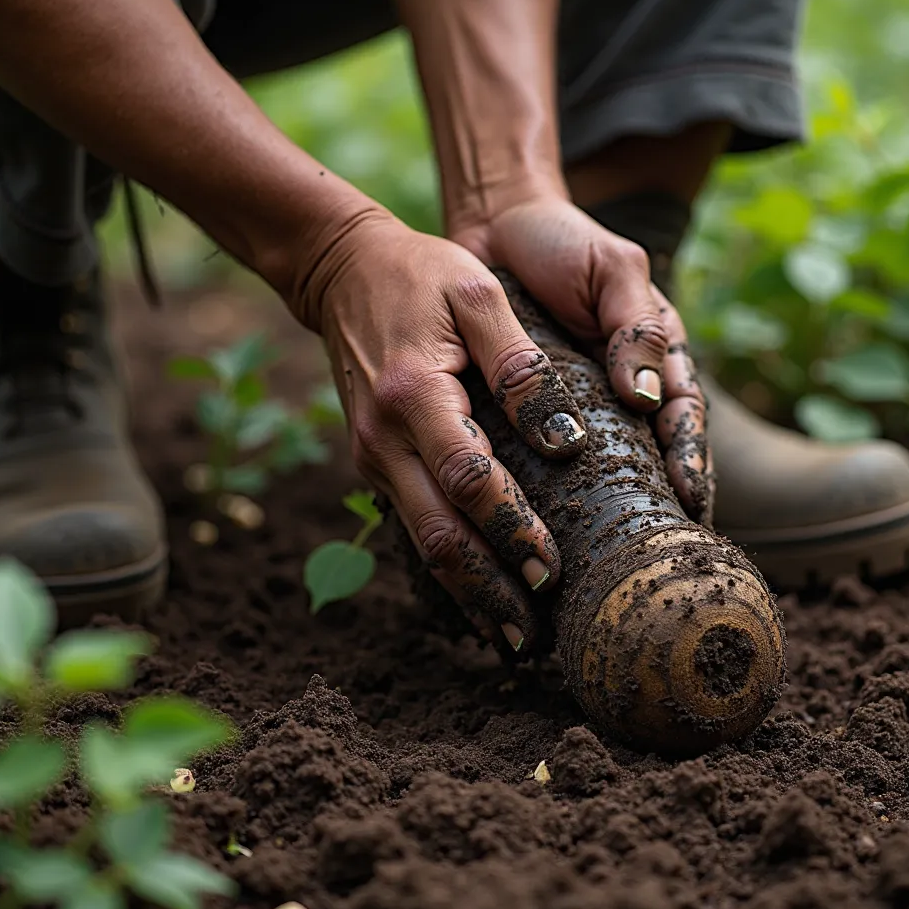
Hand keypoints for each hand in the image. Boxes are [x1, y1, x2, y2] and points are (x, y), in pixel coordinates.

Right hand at [305, 209, 587, 652]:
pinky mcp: (374, 461)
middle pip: (437, 534)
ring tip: (509, 637)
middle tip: (533, 636)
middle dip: (488, 588)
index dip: (510, 529)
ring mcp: (372, 456)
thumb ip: (521, 366)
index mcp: (414, 396)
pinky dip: (443, 566)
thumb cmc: (422, 277)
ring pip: (420, 541)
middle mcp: (383, 439)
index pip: (468, 480)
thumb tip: (565, 443)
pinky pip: (410, 525)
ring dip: (465, 592)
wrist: (343, 271)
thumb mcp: (478, 296)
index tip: (552, 569)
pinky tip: (474, 595)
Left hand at [452, 194, 712, 525]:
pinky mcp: (529, 415)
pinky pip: (544, 460)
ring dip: (608, 509)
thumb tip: (645, 397)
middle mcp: (620, 391)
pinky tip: (546, 526)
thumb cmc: (564, 244)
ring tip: (605, 556)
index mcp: (653, 358)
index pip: (682, 419)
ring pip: (601, 468)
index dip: (691, 460)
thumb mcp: (613, 271)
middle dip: (660, 503)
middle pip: (652, 457)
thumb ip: (635, 325)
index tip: (692, 499)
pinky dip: (550, 493)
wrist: (496, 229)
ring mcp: (576, 407)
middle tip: (660, 550)